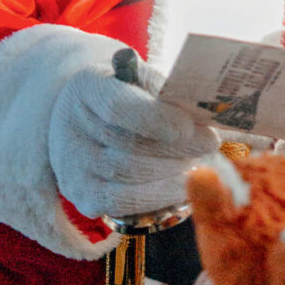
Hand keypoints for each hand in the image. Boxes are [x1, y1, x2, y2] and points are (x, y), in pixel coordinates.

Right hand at [48, 53, 218, 217]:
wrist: (90, 120)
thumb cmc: (129, 94)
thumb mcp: (143, 80)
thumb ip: (169, 92)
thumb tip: (212, 109)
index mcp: (87, 86)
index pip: (118, 106)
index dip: (156, 119)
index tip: (189, 126)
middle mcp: (71, 126)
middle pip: (126, 146)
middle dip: (175, 148)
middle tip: (209, 145)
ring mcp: (73, 165)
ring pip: (126, 177)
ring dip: (170, 173)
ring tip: (200, 164)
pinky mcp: (82, 196)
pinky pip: (122, 204)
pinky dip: (157, 196)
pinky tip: (182, 187)